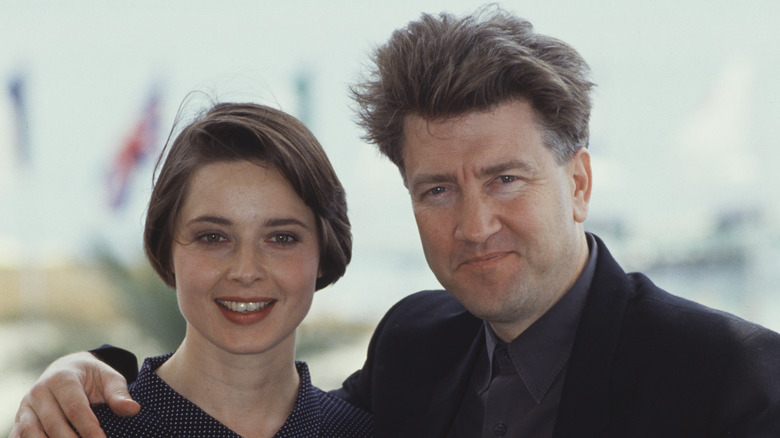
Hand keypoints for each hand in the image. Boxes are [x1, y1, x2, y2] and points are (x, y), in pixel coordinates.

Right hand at [9, 352, 140, 437]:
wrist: (66, 369)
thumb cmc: (92, 377)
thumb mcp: (109, 379)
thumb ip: (119, 394)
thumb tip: (133, 409)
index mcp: (62, 378)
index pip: (75, 409)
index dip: (90, 429)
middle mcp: (39, 391)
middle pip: (54, 425)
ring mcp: (26, 406)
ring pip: (33, 434)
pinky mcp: (20, 419)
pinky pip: (19, 437)